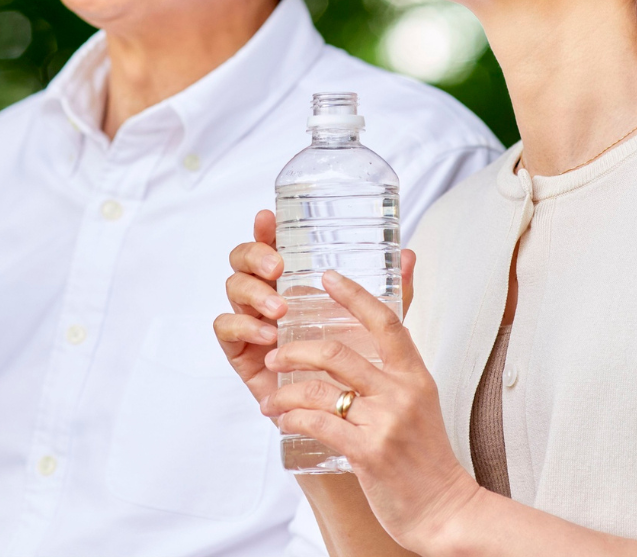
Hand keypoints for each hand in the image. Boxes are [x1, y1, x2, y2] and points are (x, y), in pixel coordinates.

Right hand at [215, 210, 419, 410]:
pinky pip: (226, 329)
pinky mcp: (241, 351)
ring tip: (280, 308)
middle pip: (243, 259)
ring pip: (234, 288)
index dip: (266, 228)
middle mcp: (268, 293)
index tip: (270, 218)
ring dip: (254, 293)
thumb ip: (392, 293)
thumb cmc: (352, 363)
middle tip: (278, 268)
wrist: (340, 417)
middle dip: (256, 256)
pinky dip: (243, 326)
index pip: (273, 244)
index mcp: (293, 280)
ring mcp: (251, 320)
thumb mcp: (375, 326)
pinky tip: (268, 336)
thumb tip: (410, 255)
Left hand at [259, 269, 478, 554]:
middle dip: (295, 350)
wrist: (445, 509)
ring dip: (285, 391)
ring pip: (319, 390)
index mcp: (415, 375)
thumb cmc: (425, 457)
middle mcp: (401, 392)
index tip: (328, 277)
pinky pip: (317, 424)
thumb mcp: (420, 402)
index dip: (355, 295)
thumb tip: (373, 339)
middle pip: (337, 352)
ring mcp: (385, 422)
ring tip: (271, 397)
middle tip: (275, 354)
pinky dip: (292, 419)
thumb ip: (396, 371)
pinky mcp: (368, 453)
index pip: (386, 320)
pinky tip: (284, 421)